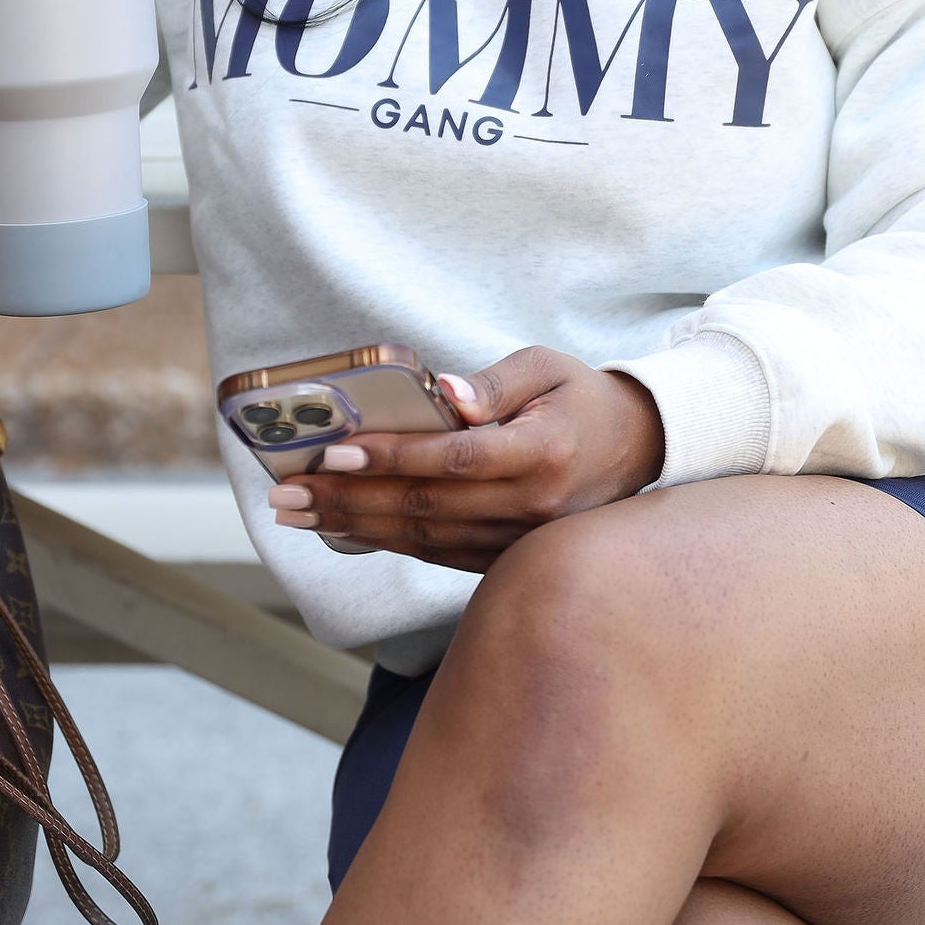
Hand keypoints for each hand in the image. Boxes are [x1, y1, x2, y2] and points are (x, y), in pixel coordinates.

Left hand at [271, 348, 664, 570]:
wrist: (638, 451)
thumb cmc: (582, 399)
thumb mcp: (547, 366)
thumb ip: (494, 382)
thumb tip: (442, 394)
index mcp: (544, 453)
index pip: (454, 460)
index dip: (390, 457)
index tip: (332, 452)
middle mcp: (532, 507)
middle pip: (424, 509)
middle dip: (347, 499)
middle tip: (286, 494)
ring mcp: (520, 541)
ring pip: (423, 540)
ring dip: (355, 526)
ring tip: (298, 513)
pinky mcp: (508, 558)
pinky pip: (438, 554)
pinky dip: (387, 541)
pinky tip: (345, 528)